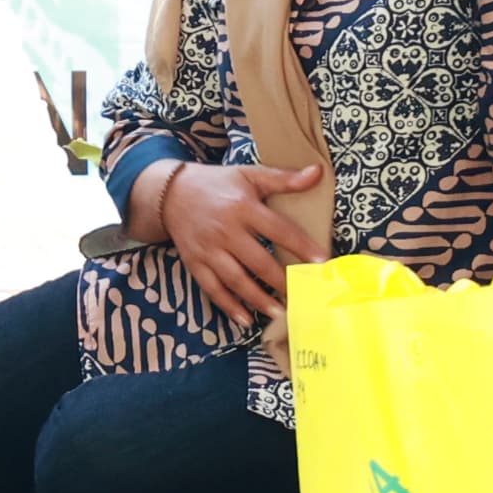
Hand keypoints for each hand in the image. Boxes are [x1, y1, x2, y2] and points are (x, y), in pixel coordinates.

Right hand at [152, 159, 325, 328]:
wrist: (169, 192)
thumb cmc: (217, 184)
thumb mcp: (248, 175)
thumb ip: (283, 178)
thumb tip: (317, 172)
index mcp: (242, 207)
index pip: (278, 229)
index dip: (301, 246)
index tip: (322, 262)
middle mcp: (225, 231)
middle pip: (258, 261)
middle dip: (283, 281)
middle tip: (305, 296)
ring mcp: (208, 249)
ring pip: (236, 279)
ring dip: (259, 299)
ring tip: (281, 314)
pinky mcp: (194, 262)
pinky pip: (212, 288)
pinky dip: (227, 305)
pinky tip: (245, 319)